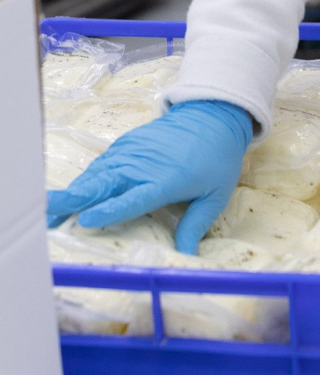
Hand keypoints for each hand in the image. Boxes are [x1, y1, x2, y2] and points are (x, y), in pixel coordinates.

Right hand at [47, 100, 253, 253]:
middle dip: (74, 199)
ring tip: (50, 210)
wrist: (212, 118)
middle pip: (103, 184)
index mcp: (165, 181)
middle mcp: (142, 166)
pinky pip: (101, 164)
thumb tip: (186, 256)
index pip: (133, 199)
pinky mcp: (125, 144)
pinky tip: (72, 194)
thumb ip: (196, 225)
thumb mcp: (215, 196)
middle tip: (47, 212)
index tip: (86, 220)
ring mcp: (131, 152)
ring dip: (74, 192)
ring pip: (96, 174)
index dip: (110, 210)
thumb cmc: (217, 160)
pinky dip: (85, 179)